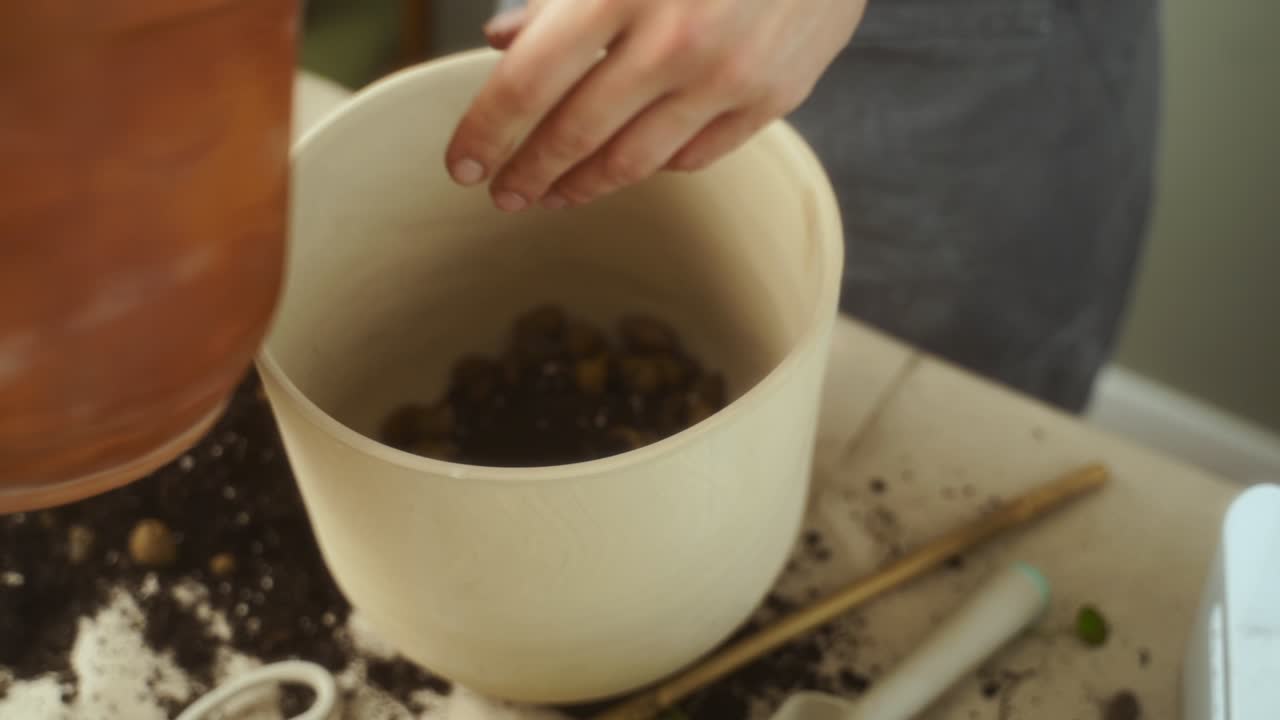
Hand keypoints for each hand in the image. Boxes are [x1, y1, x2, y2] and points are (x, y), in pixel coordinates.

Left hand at [444, 0, 865, 210]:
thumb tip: (502, 43)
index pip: (527, 83)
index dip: (484, 131)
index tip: (461, 165)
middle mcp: (676, 40)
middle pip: (575, 134)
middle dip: (527, 174)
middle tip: (502, 196)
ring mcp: (731, 75)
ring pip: (635, 161)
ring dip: (582, 186)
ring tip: (554, 195)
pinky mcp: (775, 96)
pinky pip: (695, 156)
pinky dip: (653, 167)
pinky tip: (626, 167)